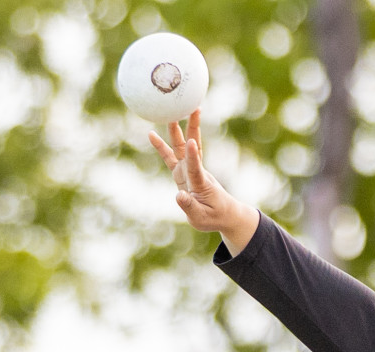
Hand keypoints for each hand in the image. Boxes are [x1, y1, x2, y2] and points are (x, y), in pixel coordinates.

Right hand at [148, 111, 259, 252]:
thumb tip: (179, 196)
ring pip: (182, 147)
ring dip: (177, 130)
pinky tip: (150, 134)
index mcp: (201, 184)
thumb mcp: (201, 219)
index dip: (193, 156)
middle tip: (189, 109)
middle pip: (191, 147)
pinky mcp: (183, 172)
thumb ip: (189, 207)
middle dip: (191, 128)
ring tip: (171, 112)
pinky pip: (171, 157)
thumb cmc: (214, 217)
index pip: (196, 168)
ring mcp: (188, 171)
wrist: (224, 214)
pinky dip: (162, 146)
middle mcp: (195, 172)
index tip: (192, 142)